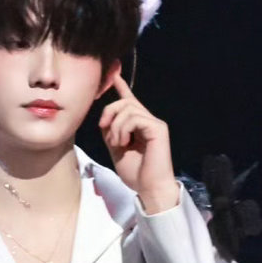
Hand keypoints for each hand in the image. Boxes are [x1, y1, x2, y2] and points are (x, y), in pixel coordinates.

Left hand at [98, 71, 179, 209]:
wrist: (149, 188)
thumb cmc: (135, 173)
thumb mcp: (116, 150)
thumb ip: (111, 133)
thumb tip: (105, 120)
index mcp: (138, 126)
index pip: (130, 101)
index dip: (121, 87)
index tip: (113, 74)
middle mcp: (148, 121)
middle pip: (124, 101)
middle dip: (109, 112)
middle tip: (104, 129)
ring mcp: (154, 123)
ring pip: (127, 108)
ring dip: (115, 126)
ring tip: (118, 143)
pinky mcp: (158, 128)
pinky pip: (134, 117)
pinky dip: (123, 129)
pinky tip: (124, 143)